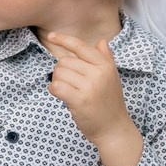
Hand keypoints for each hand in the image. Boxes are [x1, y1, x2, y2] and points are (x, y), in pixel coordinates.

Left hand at [47, 32, 141, 165]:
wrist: (114, 129)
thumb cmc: (109, 103)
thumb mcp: (112, 78)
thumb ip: (106, 59)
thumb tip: (101, 41)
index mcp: (105, 66)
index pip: (81, 47)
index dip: (64, 39)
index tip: (52, 36)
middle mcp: (98, 73)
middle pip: (64, 61)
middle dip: (62, 72)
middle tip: (72, 85)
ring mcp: (89, 87)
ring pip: (58, 73)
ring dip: (58, 82)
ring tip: (70, 92)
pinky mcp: (80, 100)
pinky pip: (56, 86)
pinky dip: (54, 90)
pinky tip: (62, 96)